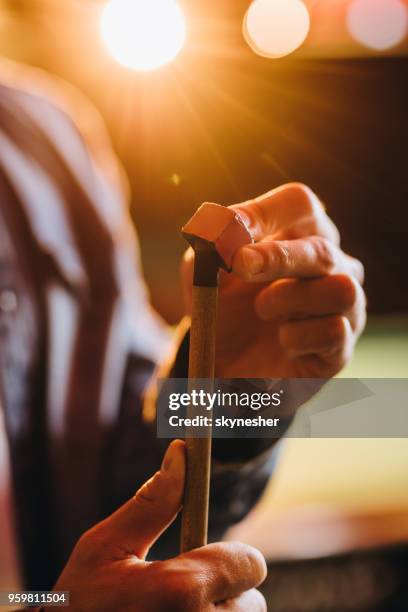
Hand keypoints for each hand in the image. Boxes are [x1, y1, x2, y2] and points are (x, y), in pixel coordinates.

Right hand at [51, 440, 266, 610]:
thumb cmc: (79, 604)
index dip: (229, 556)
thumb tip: (181, 452)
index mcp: (180, 591)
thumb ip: (151, 502)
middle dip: (224, 589)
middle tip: (182, 592)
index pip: (250, 563)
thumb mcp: (105, 547)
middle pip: (252, 598)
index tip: (201, 557)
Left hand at [182, 183, 365, 377]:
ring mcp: (344, 305)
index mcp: (300, 233)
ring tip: (262, 309)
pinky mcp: (342, 345)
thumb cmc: (223, 304)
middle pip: (322, 249)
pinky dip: (296, 337)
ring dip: (291, 299)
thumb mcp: (204, 270)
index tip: (234, 229)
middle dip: (279, 257)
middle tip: (241, 265)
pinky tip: (280, 340)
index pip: (300, 204)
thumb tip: (224, 222)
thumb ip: (212, 242)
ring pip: (341, 289)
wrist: (225, 362)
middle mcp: (332, 263)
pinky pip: (334, 332)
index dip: (266, 212)